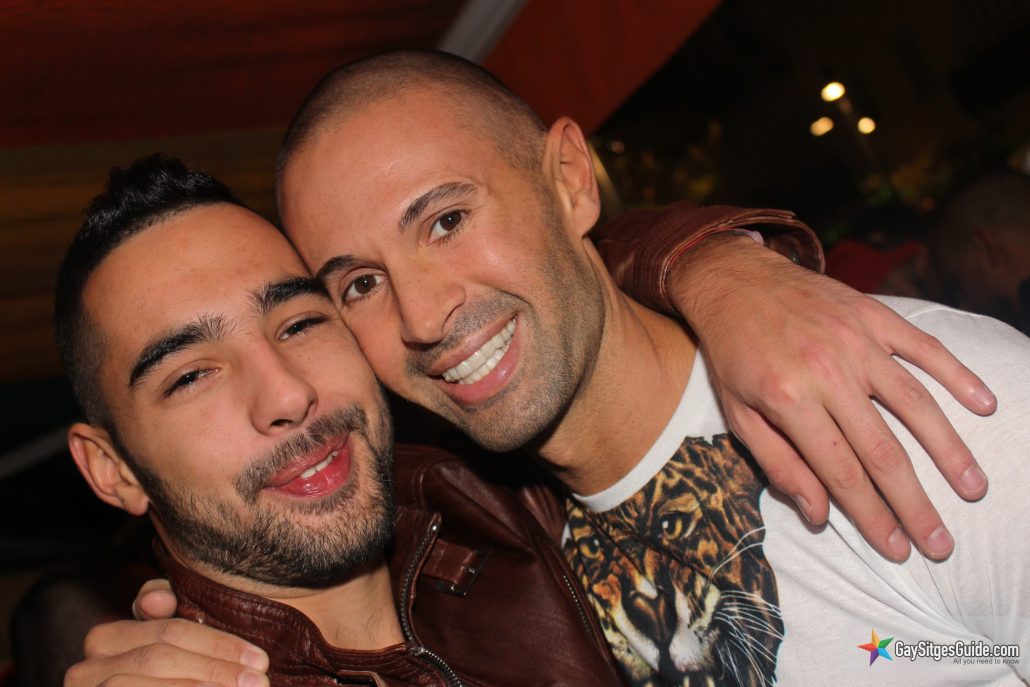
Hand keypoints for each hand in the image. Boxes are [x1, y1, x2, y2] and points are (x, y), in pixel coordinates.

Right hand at [65, 579, 268, 686]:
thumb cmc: (169, 682)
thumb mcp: (171, 651)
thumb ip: (166, 617)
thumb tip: (158, 598)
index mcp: (106, 639)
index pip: (170, 631)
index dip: (219, 644)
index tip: (261, 660)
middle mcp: (84, 669)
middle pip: (160, 658)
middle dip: (215, 669)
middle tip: (259, 682)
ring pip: (147, 683)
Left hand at [671, 235, 995, 561]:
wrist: (734, 280)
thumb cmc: (732, 353)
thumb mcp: (737, 413)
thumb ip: (778, 463)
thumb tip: (818, 513)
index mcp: (788, 400)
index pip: (840, 471)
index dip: (871, 515)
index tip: (896, 548)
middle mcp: (827, 371)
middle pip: (882, 449)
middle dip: (914, 502)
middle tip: (940, 541)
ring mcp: (855, 341)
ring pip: (914, 403)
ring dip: (947, 450)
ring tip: (973, 487)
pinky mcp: (872, 316)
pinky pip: (923, 348)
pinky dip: (957, 375)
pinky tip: (984, 404)